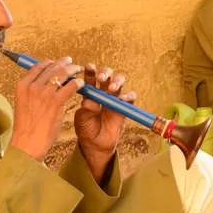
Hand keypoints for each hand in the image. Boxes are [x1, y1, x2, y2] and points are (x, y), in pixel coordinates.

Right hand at [9, 57, 82, 160]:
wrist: (27, 143)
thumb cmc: (27, 126)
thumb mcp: (24, 103)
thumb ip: (33, 91)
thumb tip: (46, 83)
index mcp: (22, 85)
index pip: (38, 66)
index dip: (50, 62)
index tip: (57, 62)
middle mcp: (32, 86)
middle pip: (51, 67)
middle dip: (64, 63)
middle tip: (71, 62)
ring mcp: (44, 93)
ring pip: (62, 73)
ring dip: (73, 69)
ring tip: (79, 70)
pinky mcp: (56, 102)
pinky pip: (71, 86)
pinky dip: (78, 83)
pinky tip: (81, 84)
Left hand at [74, 64, 136, 182]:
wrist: (96, 145)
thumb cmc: (86, 129)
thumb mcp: (82, 119)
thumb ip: (86, 109)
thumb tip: (90, 101)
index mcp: (91, 93)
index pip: (91, 78)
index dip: (90, 71)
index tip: (89, 67)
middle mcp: (103, 93)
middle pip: (108, 76)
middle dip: (105, 73)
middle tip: (101, 77)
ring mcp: (115, 99)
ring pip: (119, 82)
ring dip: (117, 81)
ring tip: (111, 88)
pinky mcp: (125, 107)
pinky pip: (130, 97)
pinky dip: (128, 95)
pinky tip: (122, 99)